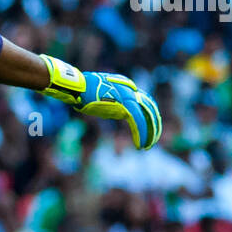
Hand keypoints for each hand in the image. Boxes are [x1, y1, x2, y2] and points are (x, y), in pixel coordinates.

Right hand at [40, 55, 161, 150]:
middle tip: (154, 139)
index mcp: (126, 86)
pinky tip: (141, 144)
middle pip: (149, 108)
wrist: (77, 86)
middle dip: (153, 125)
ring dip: (149, 132)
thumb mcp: (100, 94)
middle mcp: (130, 89)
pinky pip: (137, 121)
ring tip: (148, 145)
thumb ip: (110, 101)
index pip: (143, 101)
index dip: (148, 116)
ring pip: (146, 116)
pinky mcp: (124, 105)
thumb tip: (113, 112)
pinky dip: (140, 133)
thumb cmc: (81, 90)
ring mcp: (128, 96)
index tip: (149, 128)